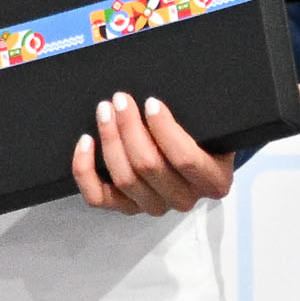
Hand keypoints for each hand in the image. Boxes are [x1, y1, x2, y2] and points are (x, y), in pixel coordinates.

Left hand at [70, 90, 235, 215]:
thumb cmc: (200, 134)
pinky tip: (86, 142)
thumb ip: (200, 113)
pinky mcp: (125, 207)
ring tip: (104, 110)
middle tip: (120, 99)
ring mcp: (153, 206)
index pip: (185, 159)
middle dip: (130, 127)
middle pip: (149, 166)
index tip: (151, 102)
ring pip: (124, 178)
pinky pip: (98, 196)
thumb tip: (170, 93)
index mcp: (213, 181)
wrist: (192, 156)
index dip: (165, 129)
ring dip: (110, 139)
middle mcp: (184, 199)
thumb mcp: (210, 124)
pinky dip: (86, 170)